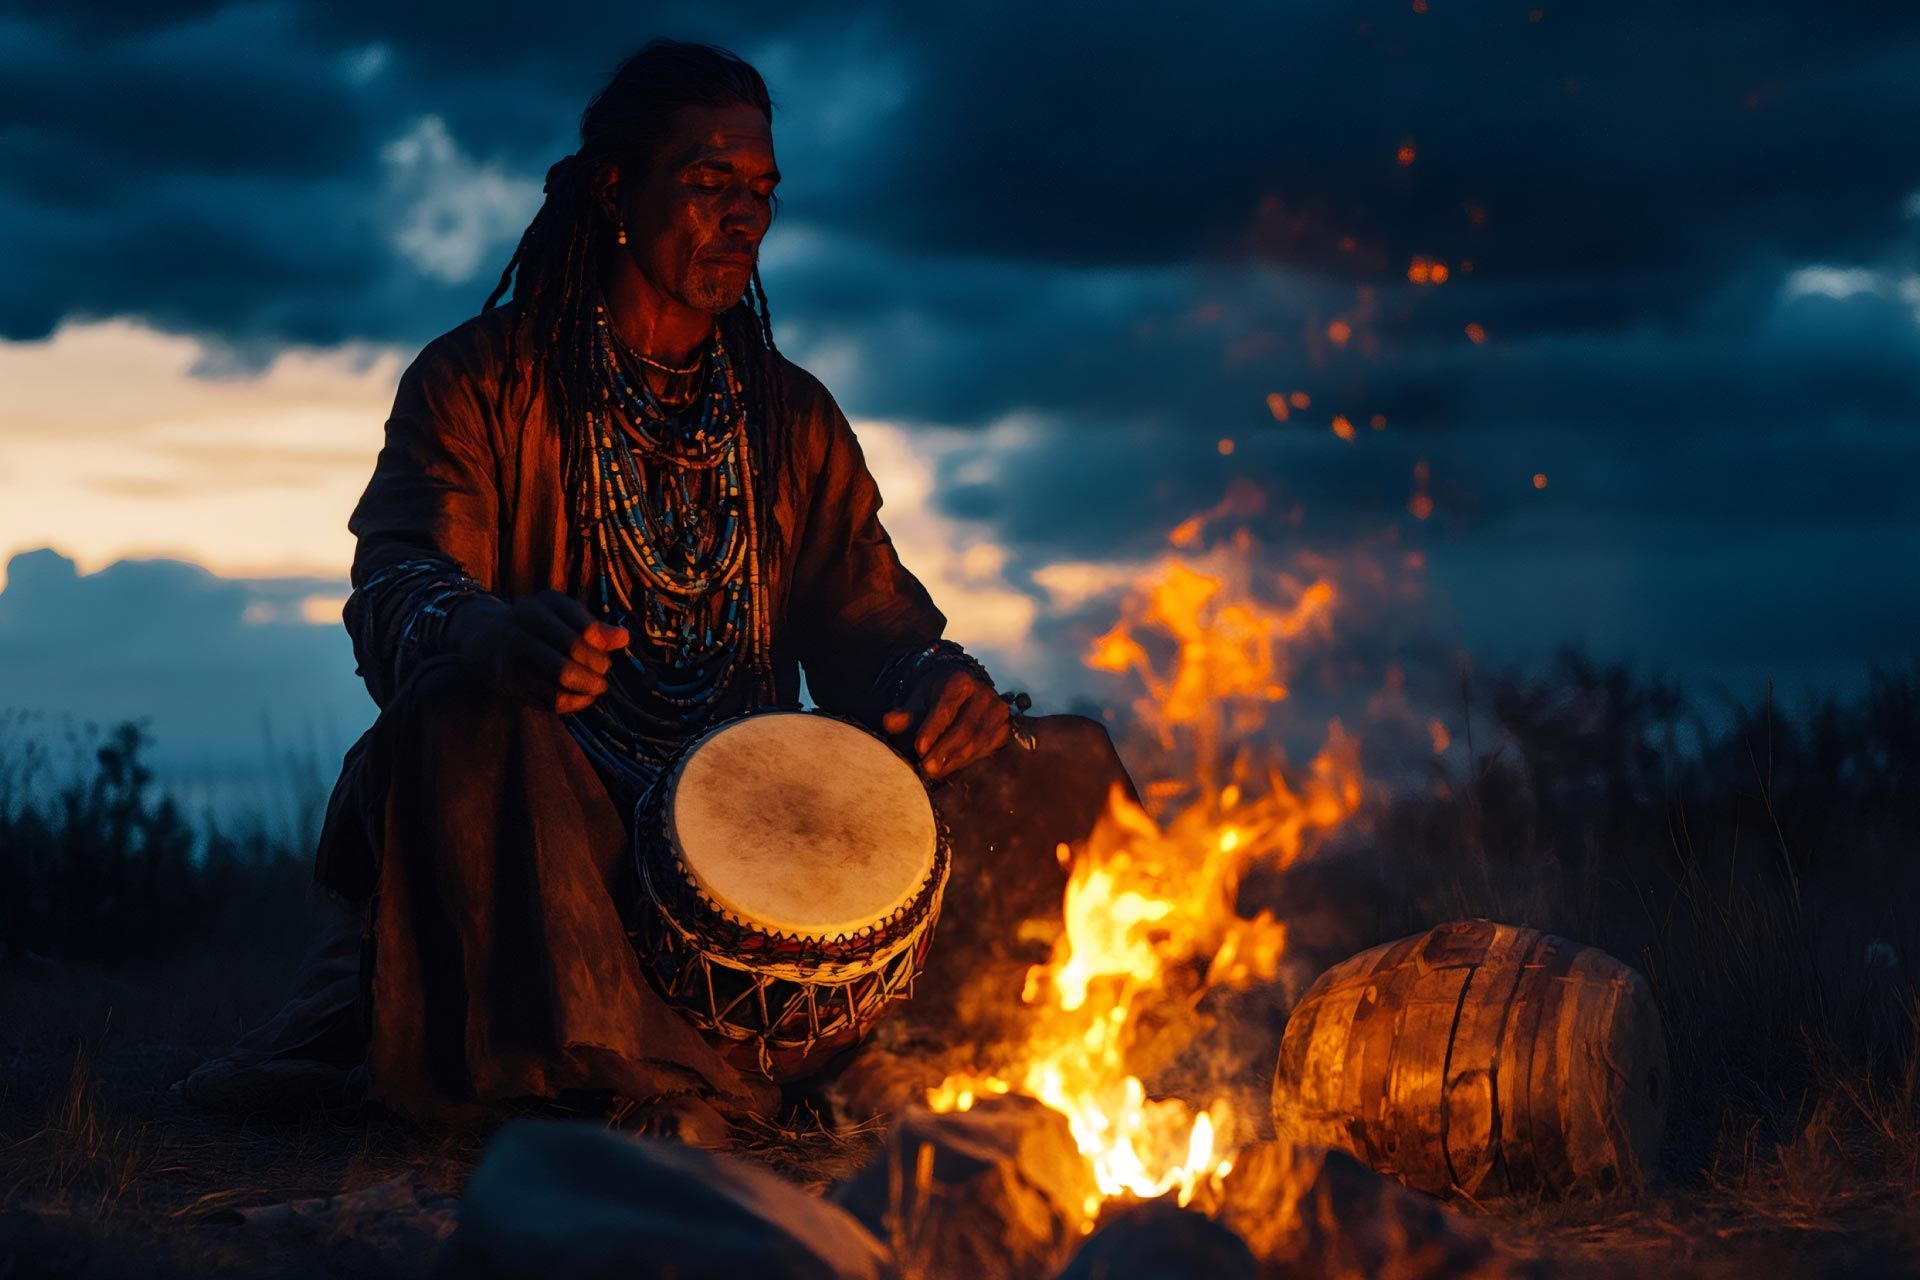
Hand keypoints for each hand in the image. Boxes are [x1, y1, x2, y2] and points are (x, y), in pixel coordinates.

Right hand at [448, 589, 628, 713]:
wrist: (483, 639)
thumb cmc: (536, 627)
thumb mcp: (562, 617)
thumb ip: (594, 627)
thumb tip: (624, 638)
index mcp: (545, 603)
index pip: (585, 626)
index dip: (601, 644)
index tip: (605, 652)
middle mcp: (527, 622)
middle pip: (575, 649)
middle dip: (597, 665)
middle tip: (603, 672)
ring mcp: (515, 650)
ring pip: (563, 673)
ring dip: (588, 685)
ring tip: (597, 687)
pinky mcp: (510, 678)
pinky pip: (549, 696)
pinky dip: (573, 701)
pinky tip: (582, 699)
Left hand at [881, 666, 1009, 779]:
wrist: (965, 690)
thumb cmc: (937, 695)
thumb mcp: (918, 699)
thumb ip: (905, 713)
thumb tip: (889, 722)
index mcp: (960, 680)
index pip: (947, 706)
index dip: (933, 729)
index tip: (919, 748)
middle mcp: (983, 693)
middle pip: (965, 727)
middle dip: (944, 750)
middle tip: (926, 768)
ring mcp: (997, 710)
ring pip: (978, 740)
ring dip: (956, 760)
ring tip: (936, 772)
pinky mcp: (1005, 726)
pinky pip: (988, 747)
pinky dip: (970, 760)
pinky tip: (952, 768)